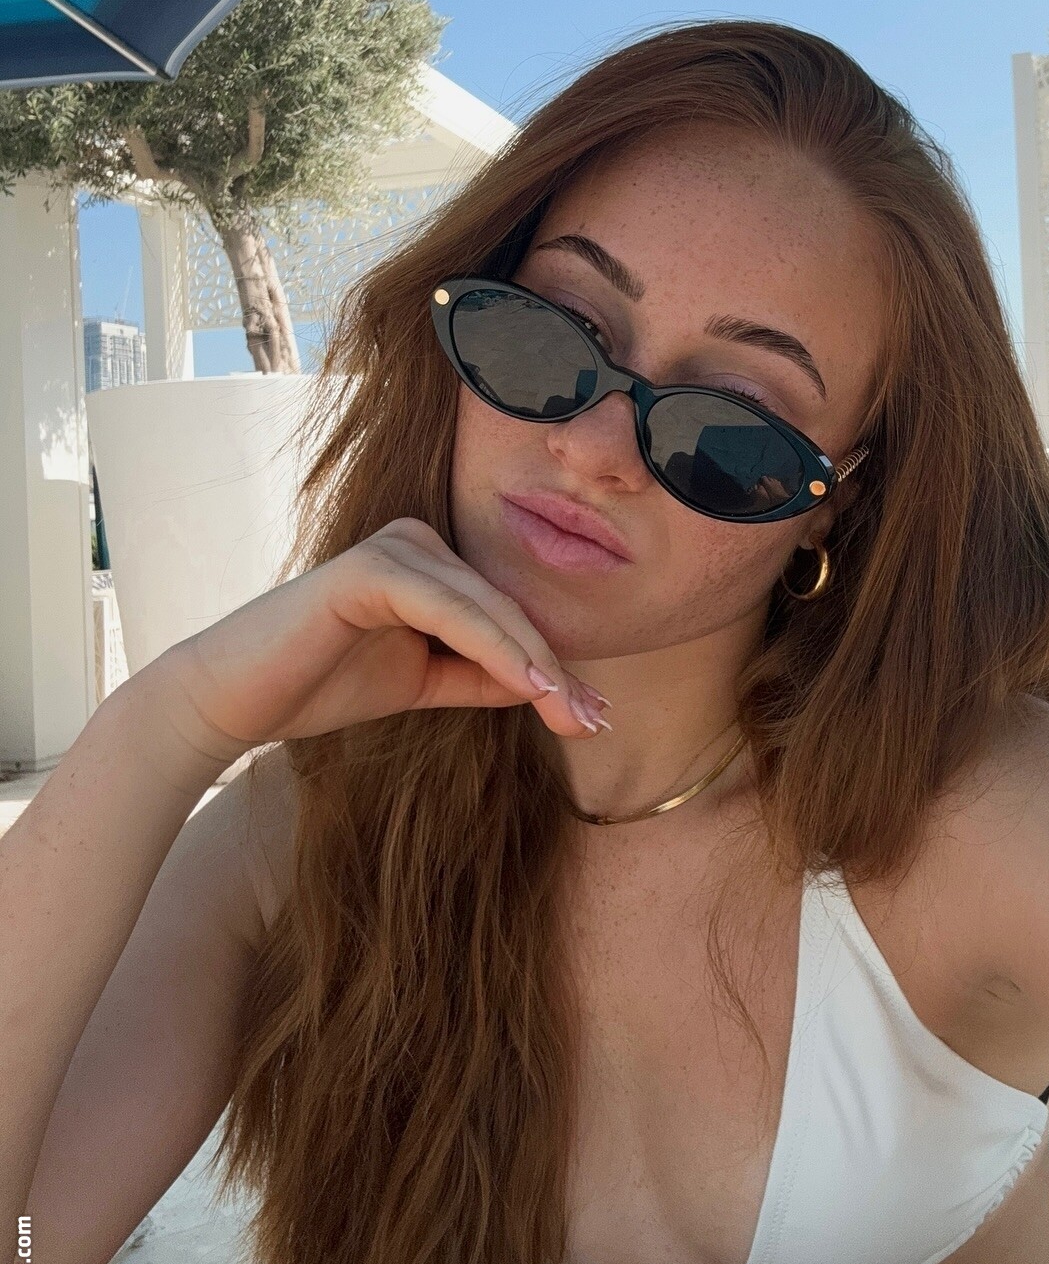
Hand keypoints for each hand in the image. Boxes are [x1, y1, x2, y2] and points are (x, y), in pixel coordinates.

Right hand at [150, 518, 608, 764]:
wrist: (237, 701)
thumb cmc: (323, 686)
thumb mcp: (424, 683)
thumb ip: (483, 676)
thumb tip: (553, 685)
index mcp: (431, 561)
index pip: (507, 615)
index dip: (553, 667)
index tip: (594, 719)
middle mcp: (417, 540)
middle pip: (506, 611)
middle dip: (555, 671)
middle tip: (596, 723)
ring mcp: (393, 546)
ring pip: (487, 610)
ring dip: (535, 665)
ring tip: (573, 714)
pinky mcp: (370, 567)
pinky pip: (449, 611)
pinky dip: (493, 648)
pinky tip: (530, 686)